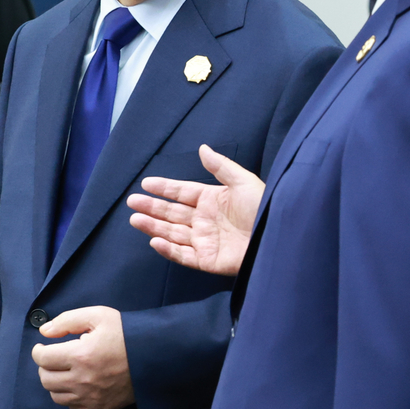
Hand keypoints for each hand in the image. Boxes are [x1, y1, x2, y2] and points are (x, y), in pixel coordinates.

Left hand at [31, 306, 134, 408]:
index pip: (43, 359)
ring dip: (55, 382)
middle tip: (53, 357)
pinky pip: (72, 407)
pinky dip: (69, 395)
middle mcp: (83, 380)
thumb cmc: (126, 334)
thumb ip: (67, 320)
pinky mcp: (98, 407)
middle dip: (45, 366)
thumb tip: (45, 331)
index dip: (38, 351)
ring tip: (65, 370)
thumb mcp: (98, 316)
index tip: (41, 347)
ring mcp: (90, 397)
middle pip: (46, 379)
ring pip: (56, 396)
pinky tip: (78, 382)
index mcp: (81, 355)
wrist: (153, 356)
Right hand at [127, 144, 263, 276]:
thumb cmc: (264, 207)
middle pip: (173, 213)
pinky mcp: (208, 260)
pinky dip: (168, 249)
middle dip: (152, 208)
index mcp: (213, 200)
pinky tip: (155, 240)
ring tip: (135, 219)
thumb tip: (203, 148)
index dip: (164, 188)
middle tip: (133, 202)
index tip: (146, 183)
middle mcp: (205, 220)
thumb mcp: (244, 181)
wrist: (277, 237)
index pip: (182, 192)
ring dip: (153, 226)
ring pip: (173, 233)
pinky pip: (183, 255)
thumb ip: (220, 166)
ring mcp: (205, 241)